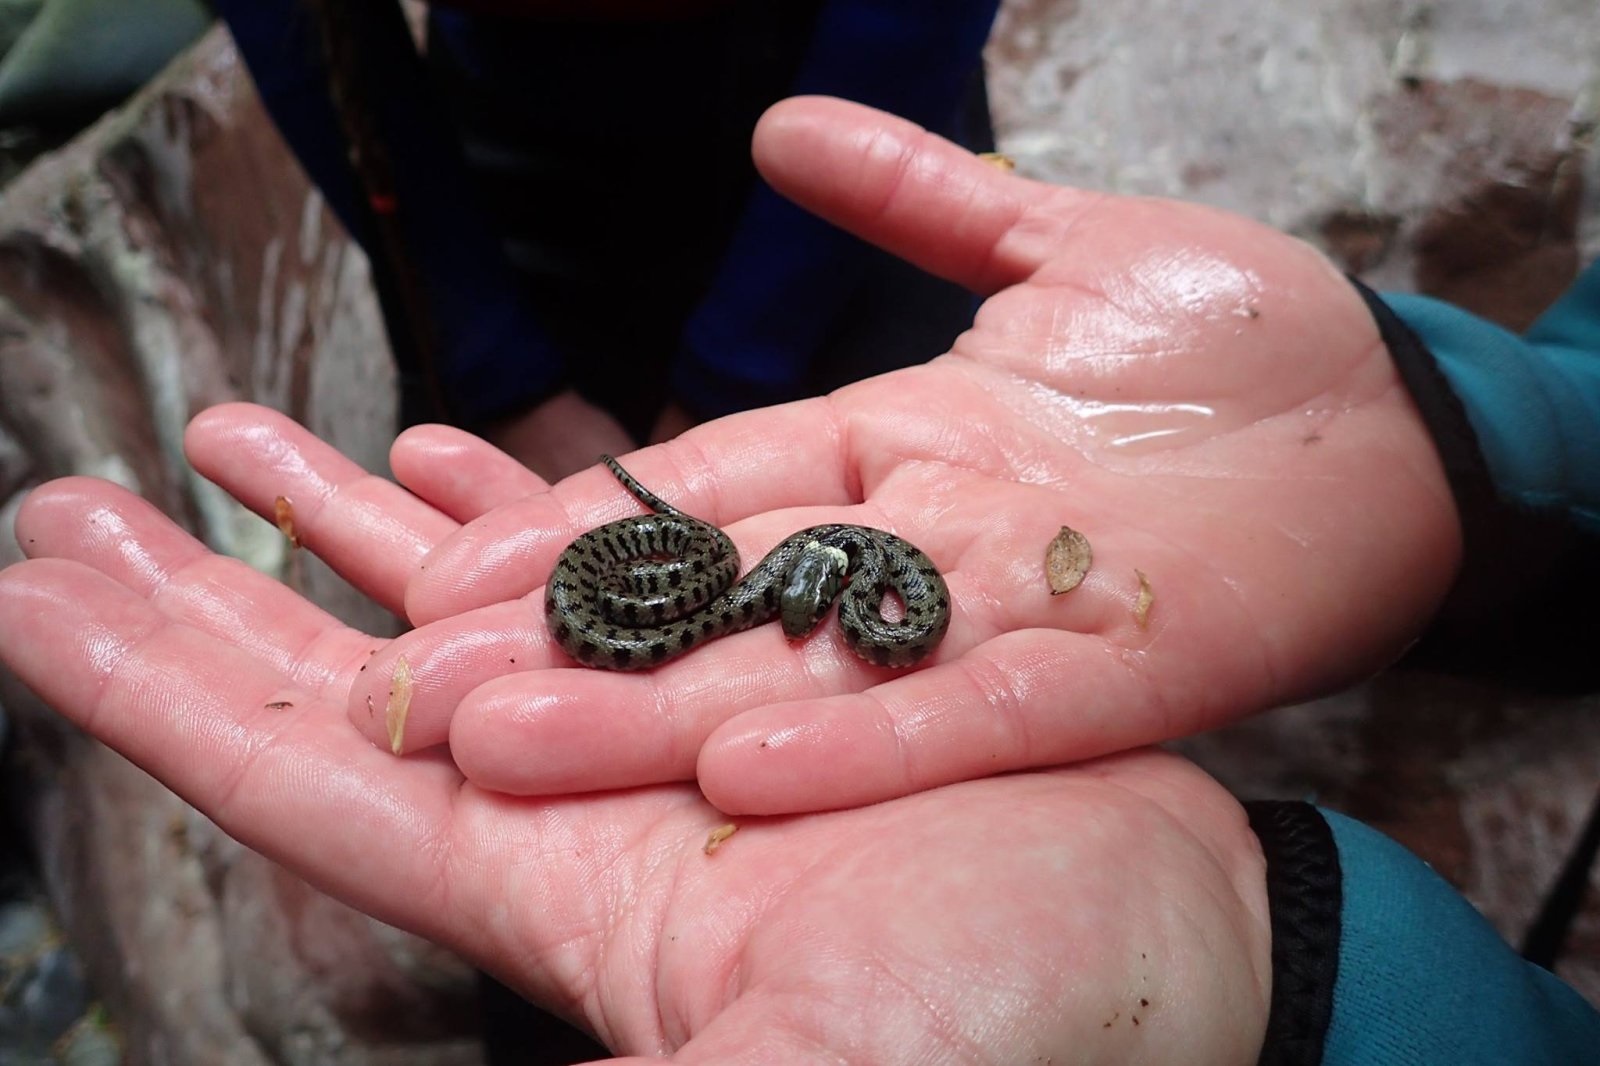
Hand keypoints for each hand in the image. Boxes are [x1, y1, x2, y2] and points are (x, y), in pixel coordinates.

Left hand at [0, 522, 1269, 1058]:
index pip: (308, 789)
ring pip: (463, 609)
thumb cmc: (1027, 1018)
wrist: (1171, 948)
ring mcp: (666, 741)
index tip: (48, 600)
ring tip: (239, 441)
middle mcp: (587, 813)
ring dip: (342, 529)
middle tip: (75, 505)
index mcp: (562, 900)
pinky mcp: (762, 677)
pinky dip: (525, 517)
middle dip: (205, 597)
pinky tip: (467, 466)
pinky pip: (612, 574)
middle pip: (343, 689)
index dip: (164, 697)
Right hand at [159, 95, 1458, 816]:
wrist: (1399, 421)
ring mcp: (1001, 616)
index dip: (575, 529)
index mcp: (897, 447)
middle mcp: (921, 546)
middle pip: (720, 601)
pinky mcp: (1100, 673)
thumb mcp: (1058, 244)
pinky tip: (737, 772)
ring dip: (660, 718)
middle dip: (569, 646)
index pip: (704, 491)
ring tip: (513, 748)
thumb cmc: (1232, 339)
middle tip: (413, 693)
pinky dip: (852, 745)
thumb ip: (920, 199)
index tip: (445, 565)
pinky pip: (959, 716)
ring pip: (806, 673)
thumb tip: (779, 137)